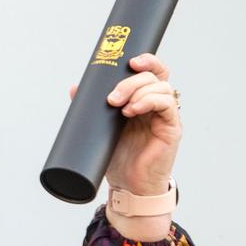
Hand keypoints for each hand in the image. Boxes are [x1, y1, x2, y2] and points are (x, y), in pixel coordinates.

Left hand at [71, 54, 180, 240]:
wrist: (127, 185)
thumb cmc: (117, 156)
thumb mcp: (101, 128)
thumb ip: (91, 108)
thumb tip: (75, 87)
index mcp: (142, 99)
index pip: (151, 72)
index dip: (145, 60)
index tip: (129, 61)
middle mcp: (157, 104)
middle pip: (154, 76)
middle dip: (130, 81)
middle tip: (111, 97)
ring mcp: (165, 115)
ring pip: (161, 87)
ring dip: (138, 91)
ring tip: (118, 107)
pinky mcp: (171, 128)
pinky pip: (168, 105)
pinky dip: (149, 101)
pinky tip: (133, 111)